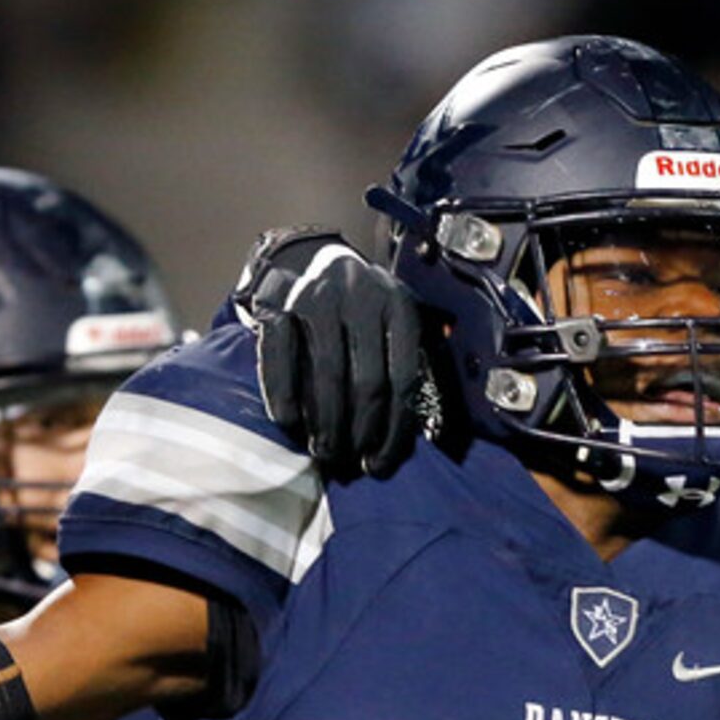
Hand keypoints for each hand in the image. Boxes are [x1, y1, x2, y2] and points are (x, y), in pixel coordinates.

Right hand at [237, 228, 428, 477]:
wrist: (310, 258)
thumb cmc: (362, 306)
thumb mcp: (399, 314)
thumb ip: (420, 352)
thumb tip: (440, 415)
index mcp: (398, 305)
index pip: (403, 378)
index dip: (394, 429)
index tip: (381, 462)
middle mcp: (362, 297)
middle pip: (367, 381)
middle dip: (360, 431)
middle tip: (350, 462)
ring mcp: (318, 299)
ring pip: (327, 374)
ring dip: (326, 423)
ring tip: (325, 453)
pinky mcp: (279, 305)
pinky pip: (280, 359)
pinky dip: (284, 396)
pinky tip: (290, 424)